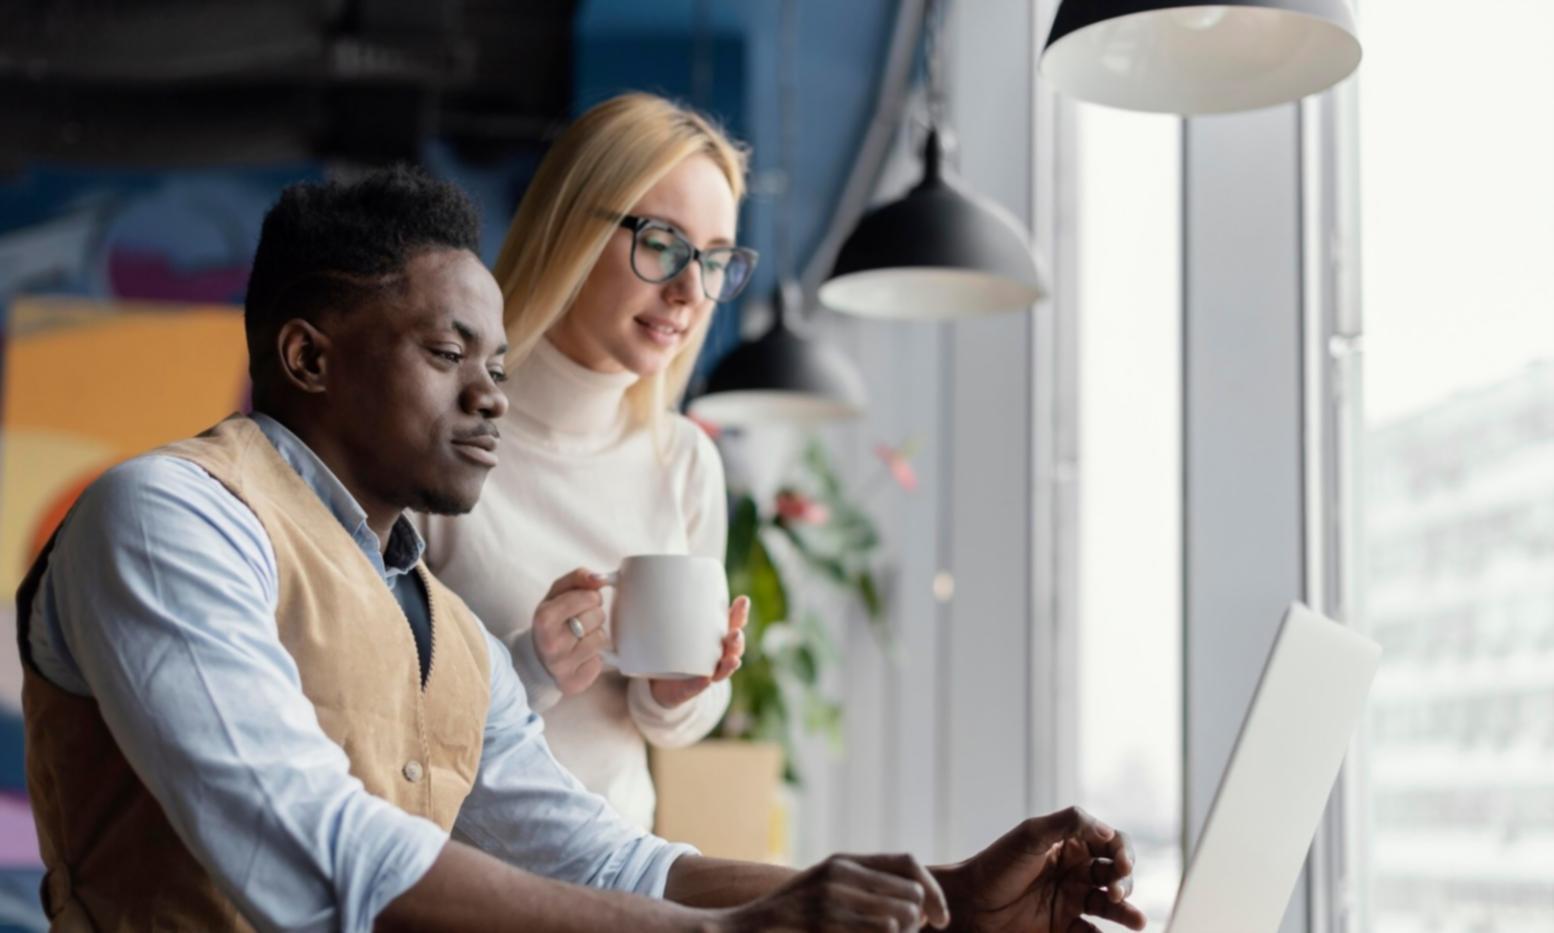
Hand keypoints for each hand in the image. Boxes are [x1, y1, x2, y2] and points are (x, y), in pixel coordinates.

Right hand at [531, 568, 609, 695]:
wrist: (535, 658)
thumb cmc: (552, 620)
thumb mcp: (557, 594)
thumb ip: (578, 578)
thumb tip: (599, 579)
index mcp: (545, 618)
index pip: (590, 597)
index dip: (591, 598)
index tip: (582, 603)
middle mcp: (552, 644)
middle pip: (598, 618)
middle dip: (593, 617)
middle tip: (579, 622)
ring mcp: (562, 667)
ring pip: (602, 640)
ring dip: (594, 637)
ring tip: (578, 640)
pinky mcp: (573, 683)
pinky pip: (599, 663)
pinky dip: (594, 658)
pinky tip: (579, 657)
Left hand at [649, 595, 748, 707]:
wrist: (660, 684)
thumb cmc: (670, 649)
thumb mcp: (670, 626)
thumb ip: (658, 605)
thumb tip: (629, 579)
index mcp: (715, 637)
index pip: (733, 624)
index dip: (740, 614)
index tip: (742, 600)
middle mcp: (716, 655)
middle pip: (734, 647)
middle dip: (737, 640)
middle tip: (735, 632)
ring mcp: (706, 673)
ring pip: (724, 669)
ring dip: (730, 664)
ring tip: (732, 659)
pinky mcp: (690, 688)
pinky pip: (697, 686)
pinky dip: (701, 683)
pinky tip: (705, 679)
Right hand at [716, 852, 950, 931]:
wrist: (743, 931)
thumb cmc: (789, 920)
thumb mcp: (826, 890)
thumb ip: (863, 888)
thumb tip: (919, 906)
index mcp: (843, 861)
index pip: (908, 864)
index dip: (933, 892)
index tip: (941, 921)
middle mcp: (839, 872)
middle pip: (909, 894)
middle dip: (917, 921)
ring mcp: (830, 897)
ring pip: (899, 919)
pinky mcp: (823, 922)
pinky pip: (881, 932)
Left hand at [936, 806, 1145, 932]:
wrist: (968, 903)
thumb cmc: (996, 864)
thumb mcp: (1030, 835)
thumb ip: (1068, 823)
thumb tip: (1109, 832)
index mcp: (1071, 844)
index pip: (1112, 843)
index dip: (1123, 852)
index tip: (1122, 864)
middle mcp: (1076, 871)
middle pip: (1117, 874)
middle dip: (1124, 882)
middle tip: (1116, 891)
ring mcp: (1071, 900)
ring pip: (1111, 906)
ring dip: (1127, 912)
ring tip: (1139, 921)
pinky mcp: (1064, 928)